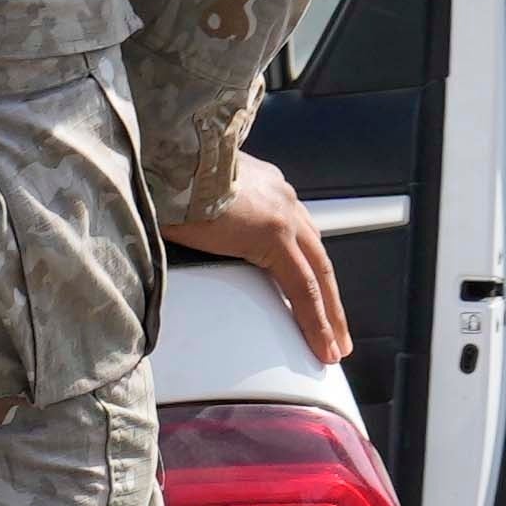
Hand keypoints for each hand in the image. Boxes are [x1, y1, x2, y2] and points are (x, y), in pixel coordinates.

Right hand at [167, 152, 350, 370]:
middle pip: (317, 256)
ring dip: (329, 314)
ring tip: (333, 347)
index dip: (304, 265)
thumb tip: (189, 234)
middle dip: (329, 297)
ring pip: (318, 275)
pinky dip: (315, 319)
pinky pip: (303, 288)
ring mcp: (282, 214)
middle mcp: (281, 197)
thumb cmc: (167, 176)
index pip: (294, 233)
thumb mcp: (195, 197)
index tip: (309, 290)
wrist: (167, 157)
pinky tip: (320, 344)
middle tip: (337, 330)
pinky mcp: (273, 235)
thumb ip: (207, 217)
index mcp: (264, 186)